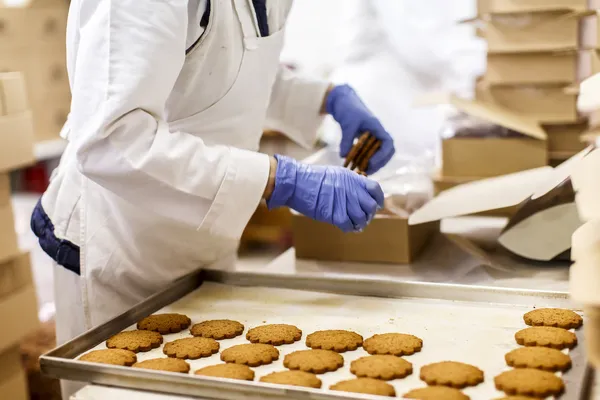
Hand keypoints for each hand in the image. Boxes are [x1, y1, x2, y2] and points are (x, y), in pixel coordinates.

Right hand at [266, 155, 383, 232]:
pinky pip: (349, 225)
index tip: (377, 205)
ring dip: (359, 223)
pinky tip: (346, 227)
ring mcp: (344, 202)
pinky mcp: (334, 214)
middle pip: (370, 206)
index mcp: (352, 178)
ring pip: (361, 218)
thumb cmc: (310, 178)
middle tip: (363, 217)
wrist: (296, 182)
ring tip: (355, 224)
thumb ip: (349, 183)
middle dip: (368, 213)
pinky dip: (349, 228)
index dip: (378, 199)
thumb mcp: (335, 174)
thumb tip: (357, 195)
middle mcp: (351, 189)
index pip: (374, 189)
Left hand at [326, 85, 394, 173]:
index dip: (382, 155)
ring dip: (372, 164)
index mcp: (377, 127)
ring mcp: (372, 137)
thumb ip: (346, 139)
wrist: (342, 102)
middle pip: (386, 152)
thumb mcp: (347, 123)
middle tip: (367, 171)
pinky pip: (368, 153)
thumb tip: (344, 156)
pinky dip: (364, 160)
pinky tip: (356, 167)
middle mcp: (377, 133)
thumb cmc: (348, 108)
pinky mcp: (365, 141)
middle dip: (379, 163)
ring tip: (361, 171)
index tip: (371, 162)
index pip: (388, 143)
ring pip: (378, 154)